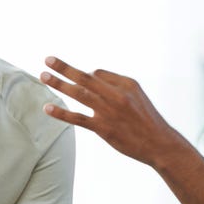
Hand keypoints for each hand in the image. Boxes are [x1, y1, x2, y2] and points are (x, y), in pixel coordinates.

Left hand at [40, 56, 185, 165]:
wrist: (159, 144)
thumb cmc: (147, 120)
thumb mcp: (137, 96)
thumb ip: (116, 86)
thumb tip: (92, 77)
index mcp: (127, 84)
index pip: (98, 73)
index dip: (85, 76)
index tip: (78, 82)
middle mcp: (117, 95)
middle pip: (86, 77)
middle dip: (64, 67)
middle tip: (47, 59)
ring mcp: (110, 111)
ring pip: (79, 94)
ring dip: (59, 83)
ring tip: (43, 76)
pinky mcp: (104, 128)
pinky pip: (78, 118)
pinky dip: (61, 113)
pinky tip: (47, 108)